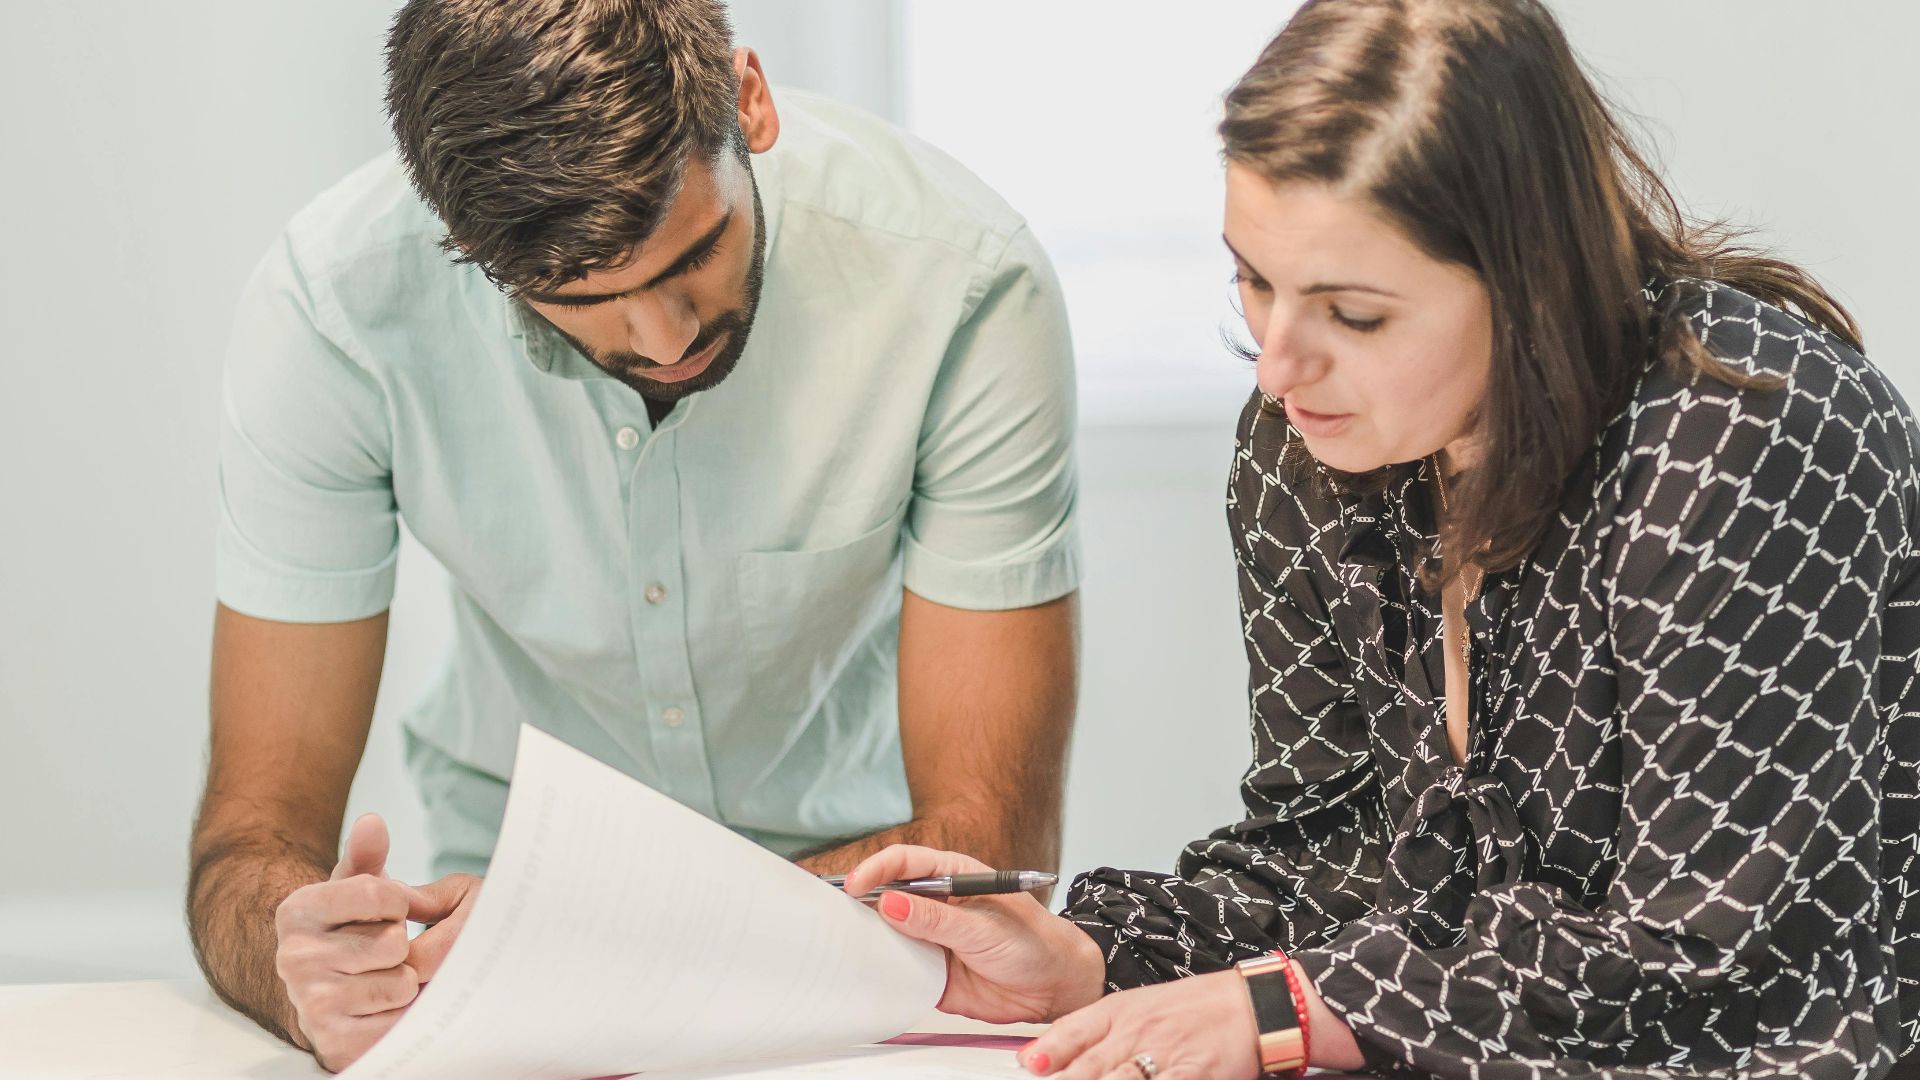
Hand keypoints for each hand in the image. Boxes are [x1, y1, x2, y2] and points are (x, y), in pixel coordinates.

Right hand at [273, 814, 482, 1071]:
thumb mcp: (352, 887)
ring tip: (380, 979)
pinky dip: (401, 1016)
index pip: (378, 894)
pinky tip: (381, 1009)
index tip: (389, 909)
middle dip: (401, 945)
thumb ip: (365, 854)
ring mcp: (311, 1003)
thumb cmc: (346, 933)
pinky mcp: (333, 1042)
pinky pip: (397, 1024)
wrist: (322, 992)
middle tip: (380, 951)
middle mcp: (294, 958)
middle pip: (393, 942)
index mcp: (297, 912)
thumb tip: (372, 824)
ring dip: (404, 982)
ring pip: (400, 984)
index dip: (399, 901)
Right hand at [843, 844, 1104, 1023]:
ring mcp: (931, 939)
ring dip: (868, 938)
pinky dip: (882, 971)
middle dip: (861, 902)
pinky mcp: (929, 973)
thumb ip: (937, 919)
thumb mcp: (984, 927)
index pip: (904, 862)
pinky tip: (870, 972)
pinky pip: (897, 969)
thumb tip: (892, 903)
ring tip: (847, 944)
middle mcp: (936, 905)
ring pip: (887, 933)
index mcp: (952, 877)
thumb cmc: (1034, 942)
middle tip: (838, 914)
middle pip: (887, 895)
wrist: (1055, 987)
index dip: (876, 869)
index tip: (856, 885)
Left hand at [1013, 970, 1259, 1079]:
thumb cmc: (1193, 1008)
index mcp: (1119, 1011)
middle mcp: (1136, 1032)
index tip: (1027, 1065)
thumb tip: (1046, 1054)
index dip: (1046, 1052)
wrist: (1249, 1005)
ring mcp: (1162, 1056)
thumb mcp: (1138, 1007)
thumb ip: (1094, 1029)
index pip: (1073, 1031)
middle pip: (1088, 1065)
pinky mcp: (1189, 1075)